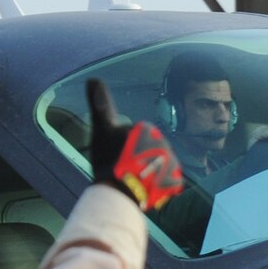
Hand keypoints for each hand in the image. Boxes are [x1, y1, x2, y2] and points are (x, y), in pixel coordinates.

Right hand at [86, 80, 184, 211]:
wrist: (121, 191)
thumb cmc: (109, 159)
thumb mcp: (101, 129)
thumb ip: (100, 104)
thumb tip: (93, 77)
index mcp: (145, 129)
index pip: (129, 138)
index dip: (119, 148)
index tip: (113, 155)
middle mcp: (162, 142)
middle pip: (142, 151)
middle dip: (132, 159)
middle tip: (121, 169)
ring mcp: (169, 162)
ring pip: (152, 166)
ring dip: (142, 172)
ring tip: (130, 180)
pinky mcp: (174, 180)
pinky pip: (163, 181)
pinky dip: (154, 185)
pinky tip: (143, 188)